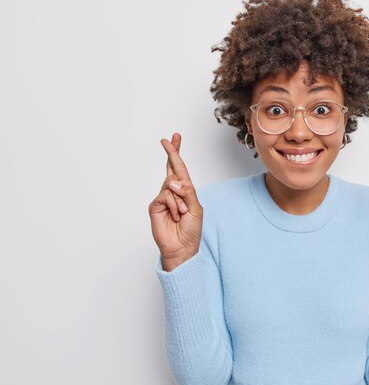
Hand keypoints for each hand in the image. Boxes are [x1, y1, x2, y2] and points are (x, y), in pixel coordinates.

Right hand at [148, 133, 202, 269]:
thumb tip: (172, 180)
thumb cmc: (191, 230)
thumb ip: (187, 192)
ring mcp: (163, 198)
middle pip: (170, 168)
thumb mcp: (196, 208)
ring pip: (170, 184)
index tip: (174, 137)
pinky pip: (165, 196)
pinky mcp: (155, 206)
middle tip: (168, 139)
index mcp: (185, 191)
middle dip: (171, 152)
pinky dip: (173, 205)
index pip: (180, 169)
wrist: (182, 247)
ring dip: (180, 199)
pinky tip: (175, 215)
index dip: (176, 153)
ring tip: (182, 213)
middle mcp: (173, 192)